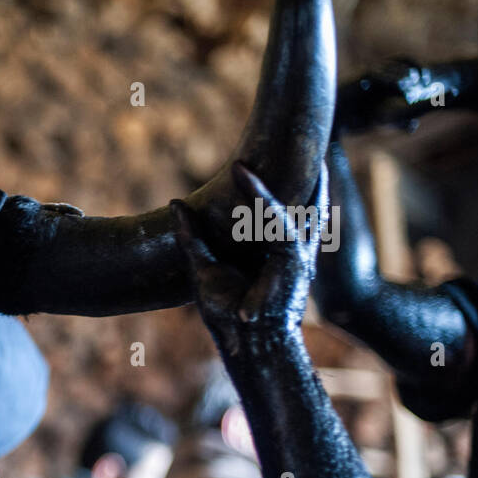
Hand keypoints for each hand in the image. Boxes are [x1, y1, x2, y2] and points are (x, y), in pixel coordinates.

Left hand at [173, 161, 327, 350]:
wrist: (245, 340)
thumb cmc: (228, 310)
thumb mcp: (203, 268)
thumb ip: (192, 236)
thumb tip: (176, 203)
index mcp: (277, 247)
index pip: (283, 205)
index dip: (279, 179)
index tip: (268, 155)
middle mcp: (291, 245)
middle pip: (301, 197)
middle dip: (298, 167)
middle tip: (295, 137)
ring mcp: (296, 251)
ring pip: (286, 203)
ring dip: (268, 176)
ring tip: (247, 154)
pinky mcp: (292, 258)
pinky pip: (276, 220)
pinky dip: (260, 198)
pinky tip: (243, 176)